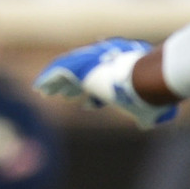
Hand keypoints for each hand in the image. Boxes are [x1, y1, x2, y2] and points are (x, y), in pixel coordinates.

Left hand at [33, 38, 175, 127]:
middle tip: (62, 95)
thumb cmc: (150, 94)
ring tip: (43, 92)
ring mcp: (92, 64)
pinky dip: (48, 79)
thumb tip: (147, 124)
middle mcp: (104, 67)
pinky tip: (39, 88)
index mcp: (118, 76)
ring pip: (67, 72)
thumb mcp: (150, 108)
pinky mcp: (80, 66)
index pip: (102, 85)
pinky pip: (58, 70)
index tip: (86, 105)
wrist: (146, 79)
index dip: (93, 98)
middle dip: (71, 87)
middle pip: (83, 77)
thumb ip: (146, 116)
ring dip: (56, 83)